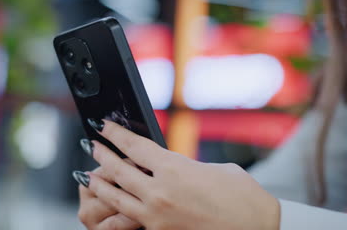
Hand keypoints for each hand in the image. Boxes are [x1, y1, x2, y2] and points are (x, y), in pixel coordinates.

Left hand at [75, 119, 279, 229]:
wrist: (257, 228)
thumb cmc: (242, 195)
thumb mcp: (211, 169)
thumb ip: (183, 165)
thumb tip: (167, 165)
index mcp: (175, 168)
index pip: (134, 146)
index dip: (115, 134)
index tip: (104, 127)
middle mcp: (161, 191)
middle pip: (119, 169)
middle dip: (102, 155)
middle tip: (92, 146)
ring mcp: (157, 215)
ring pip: (117, 197)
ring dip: (100, 184)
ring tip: (89, 175)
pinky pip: (130, 218)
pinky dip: (117, 208)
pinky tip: (112, 202)